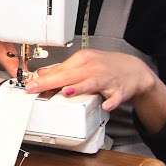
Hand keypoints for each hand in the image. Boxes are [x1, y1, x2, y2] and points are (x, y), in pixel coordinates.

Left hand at [25, 49, 165, 122]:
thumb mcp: (83, 63)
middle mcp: (94, 68)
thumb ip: (63, 69)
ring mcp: (107, 80)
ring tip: (66, 92)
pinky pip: (115, 98)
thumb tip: (41, 74)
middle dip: (52, 82)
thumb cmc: (106, 66)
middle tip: (36, 88)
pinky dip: (111, 101)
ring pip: (91, 83)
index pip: (61, 68)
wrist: (135, 70)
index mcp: (83, 60)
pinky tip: (106, 106)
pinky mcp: (120, 91)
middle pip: (71, 75)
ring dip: (79, 88)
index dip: (45, 77)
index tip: (30, 84)